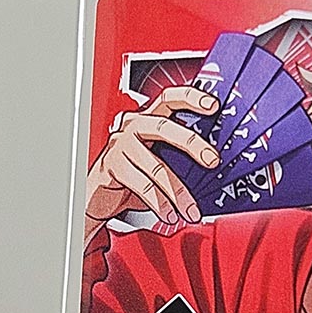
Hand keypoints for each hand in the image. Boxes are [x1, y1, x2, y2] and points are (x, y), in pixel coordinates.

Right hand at [85, 86, 221, 235]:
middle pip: (165, 127)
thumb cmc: (133, 175)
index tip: (212, 105)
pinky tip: (169, 214)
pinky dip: (159, 203)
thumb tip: (212, 171)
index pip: (169, 99)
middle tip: (212, 160)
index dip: (190, 98)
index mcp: (148, 119)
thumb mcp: (158, 161)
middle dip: (192, 143)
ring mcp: (121, 144)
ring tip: (191, 210)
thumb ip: (179, 158)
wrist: (98, 194)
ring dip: (178, 192)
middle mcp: (133, 125)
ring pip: (156, 166)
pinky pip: (141, 184)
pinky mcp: (112, 165)